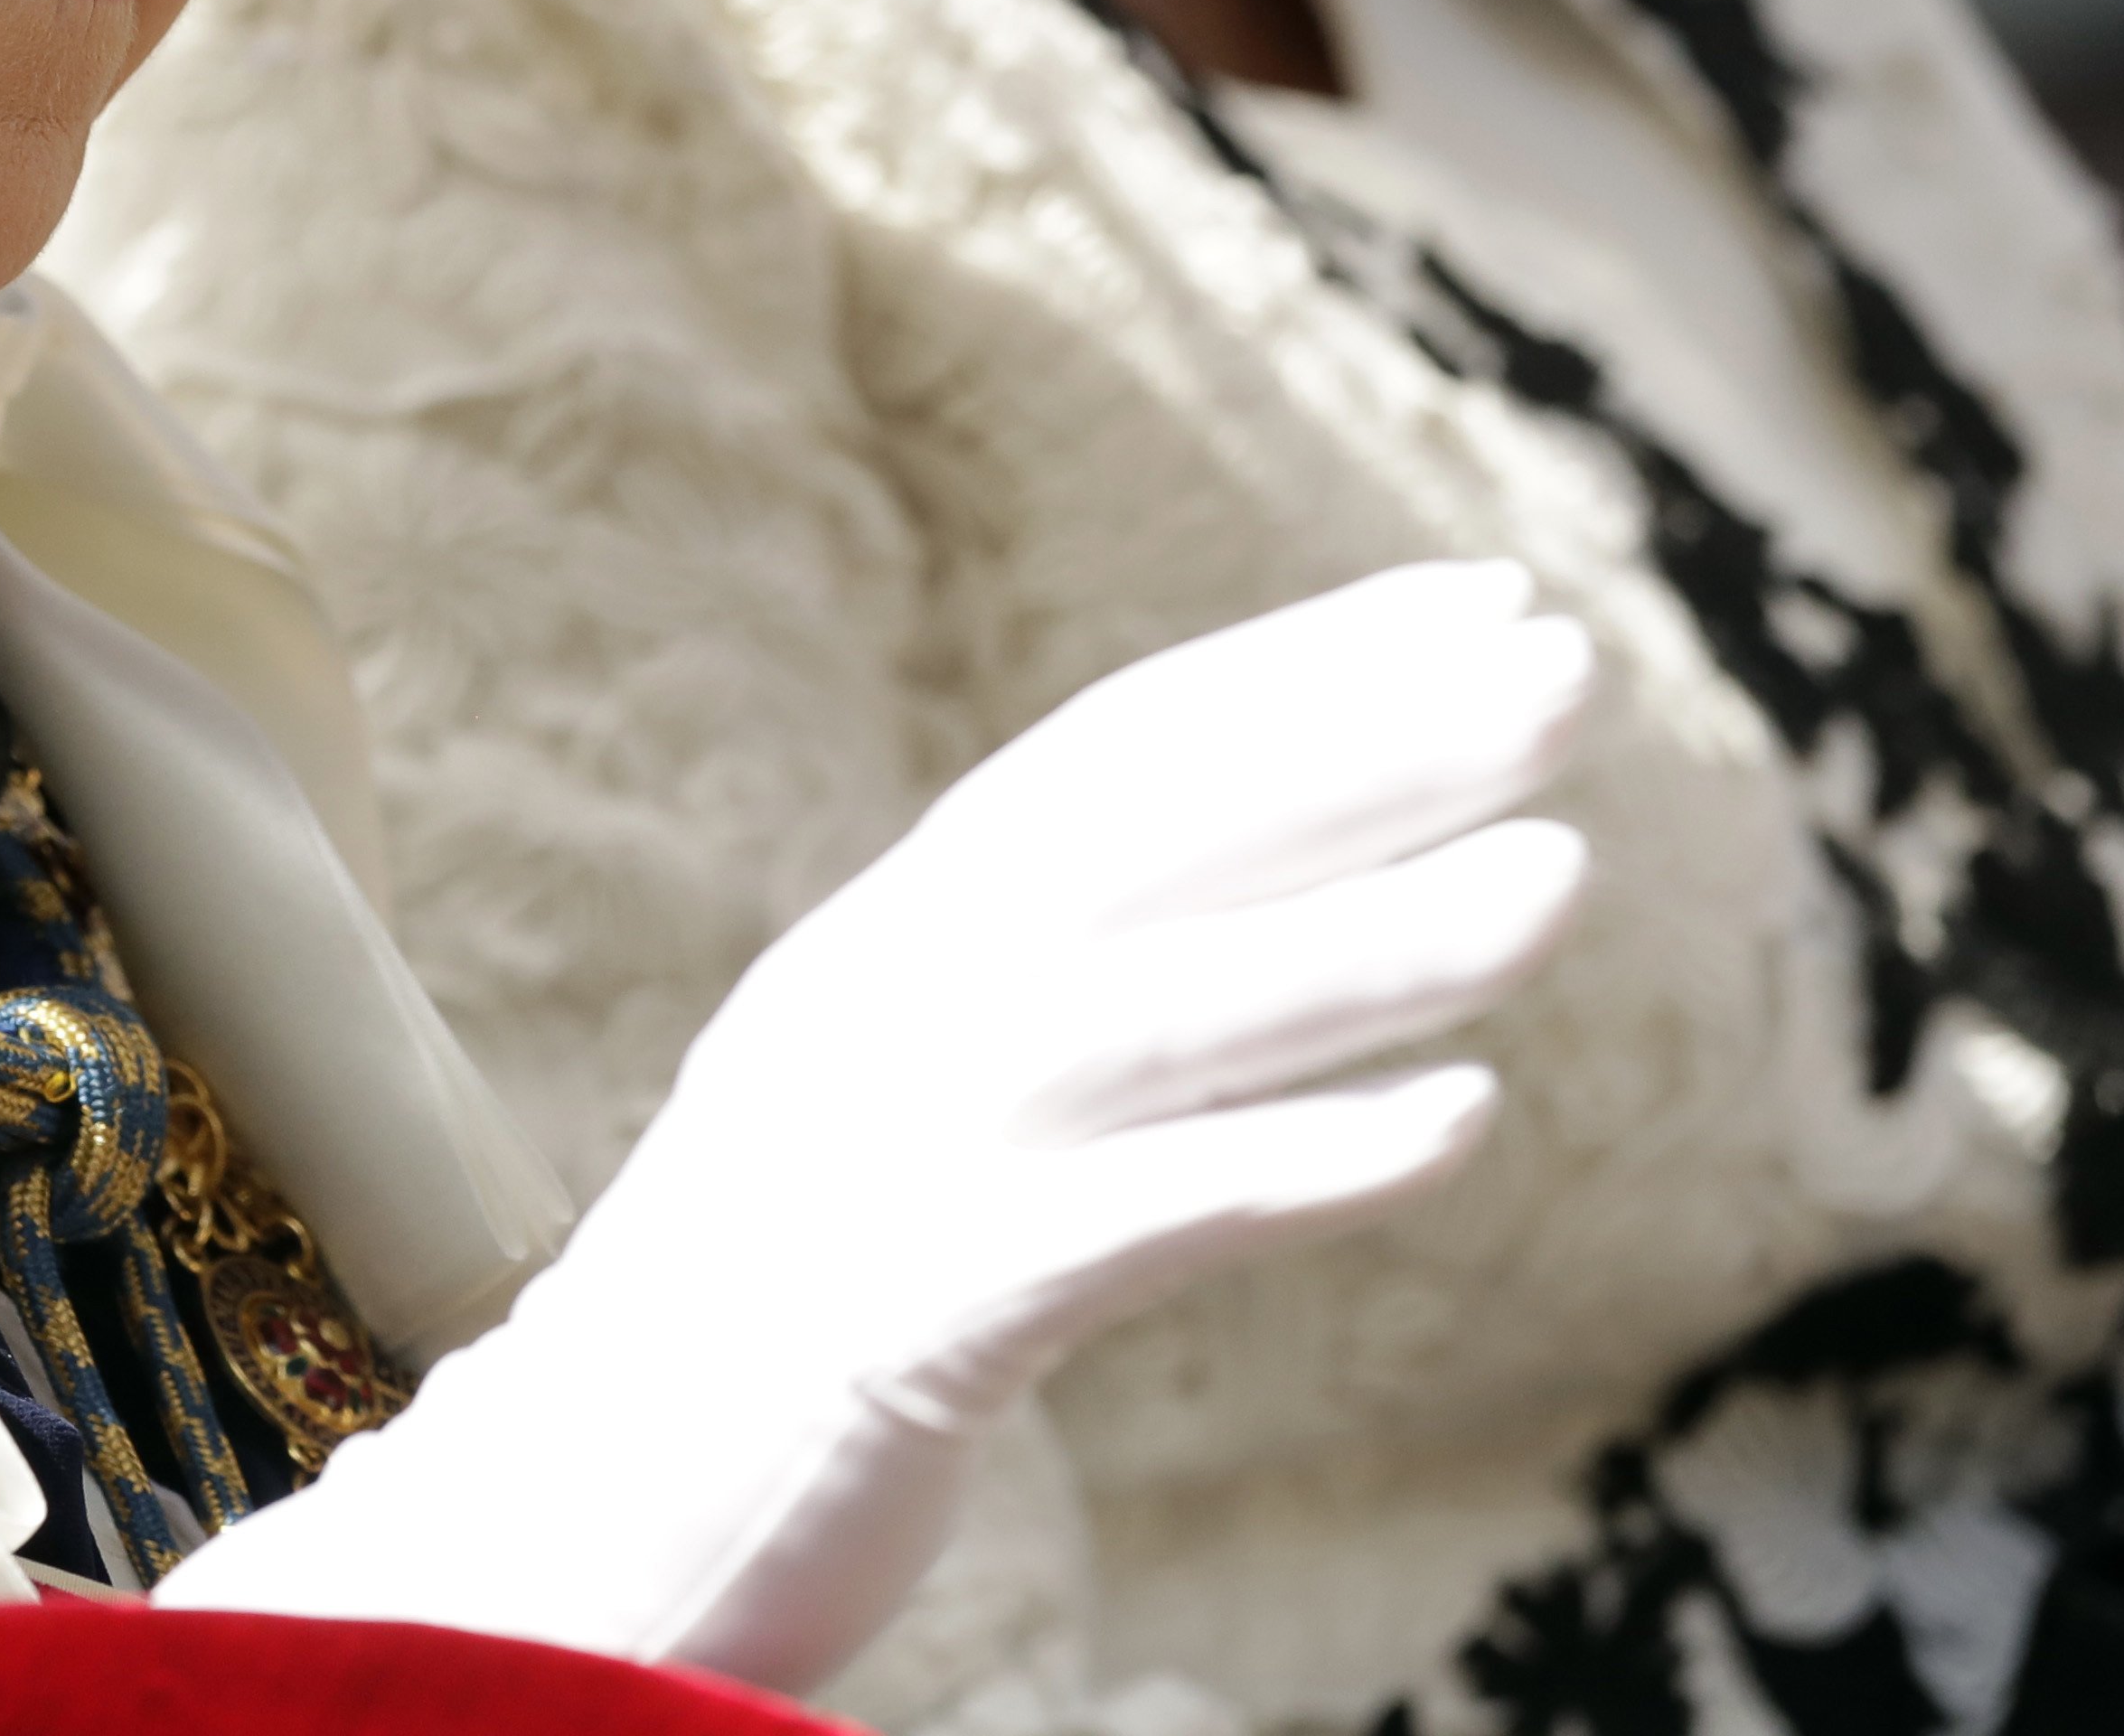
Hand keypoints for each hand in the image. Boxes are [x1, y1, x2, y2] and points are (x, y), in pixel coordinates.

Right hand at [160, 561, 1593, 1690]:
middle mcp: (879, 1015)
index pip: (1108, 763)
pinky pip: (1129, 1224)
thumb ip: (1009, 1008)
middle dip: (1363, 747)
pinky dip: (1290, 1167)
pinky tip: (1456, 1125)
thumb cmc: (745, 1333)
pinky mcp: (906, 1320)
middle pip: (1144, 843)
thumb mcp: (872, 1112)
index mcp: (882, 955)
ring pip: (1155, 1015)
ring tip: (1563, 877)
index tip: (1478, 599)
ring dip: (1364, 942)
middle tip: (1570, 664)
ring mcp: (886, 1158)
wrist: (553, 1524)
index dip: (1296, 670)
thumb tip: (1195, 919)